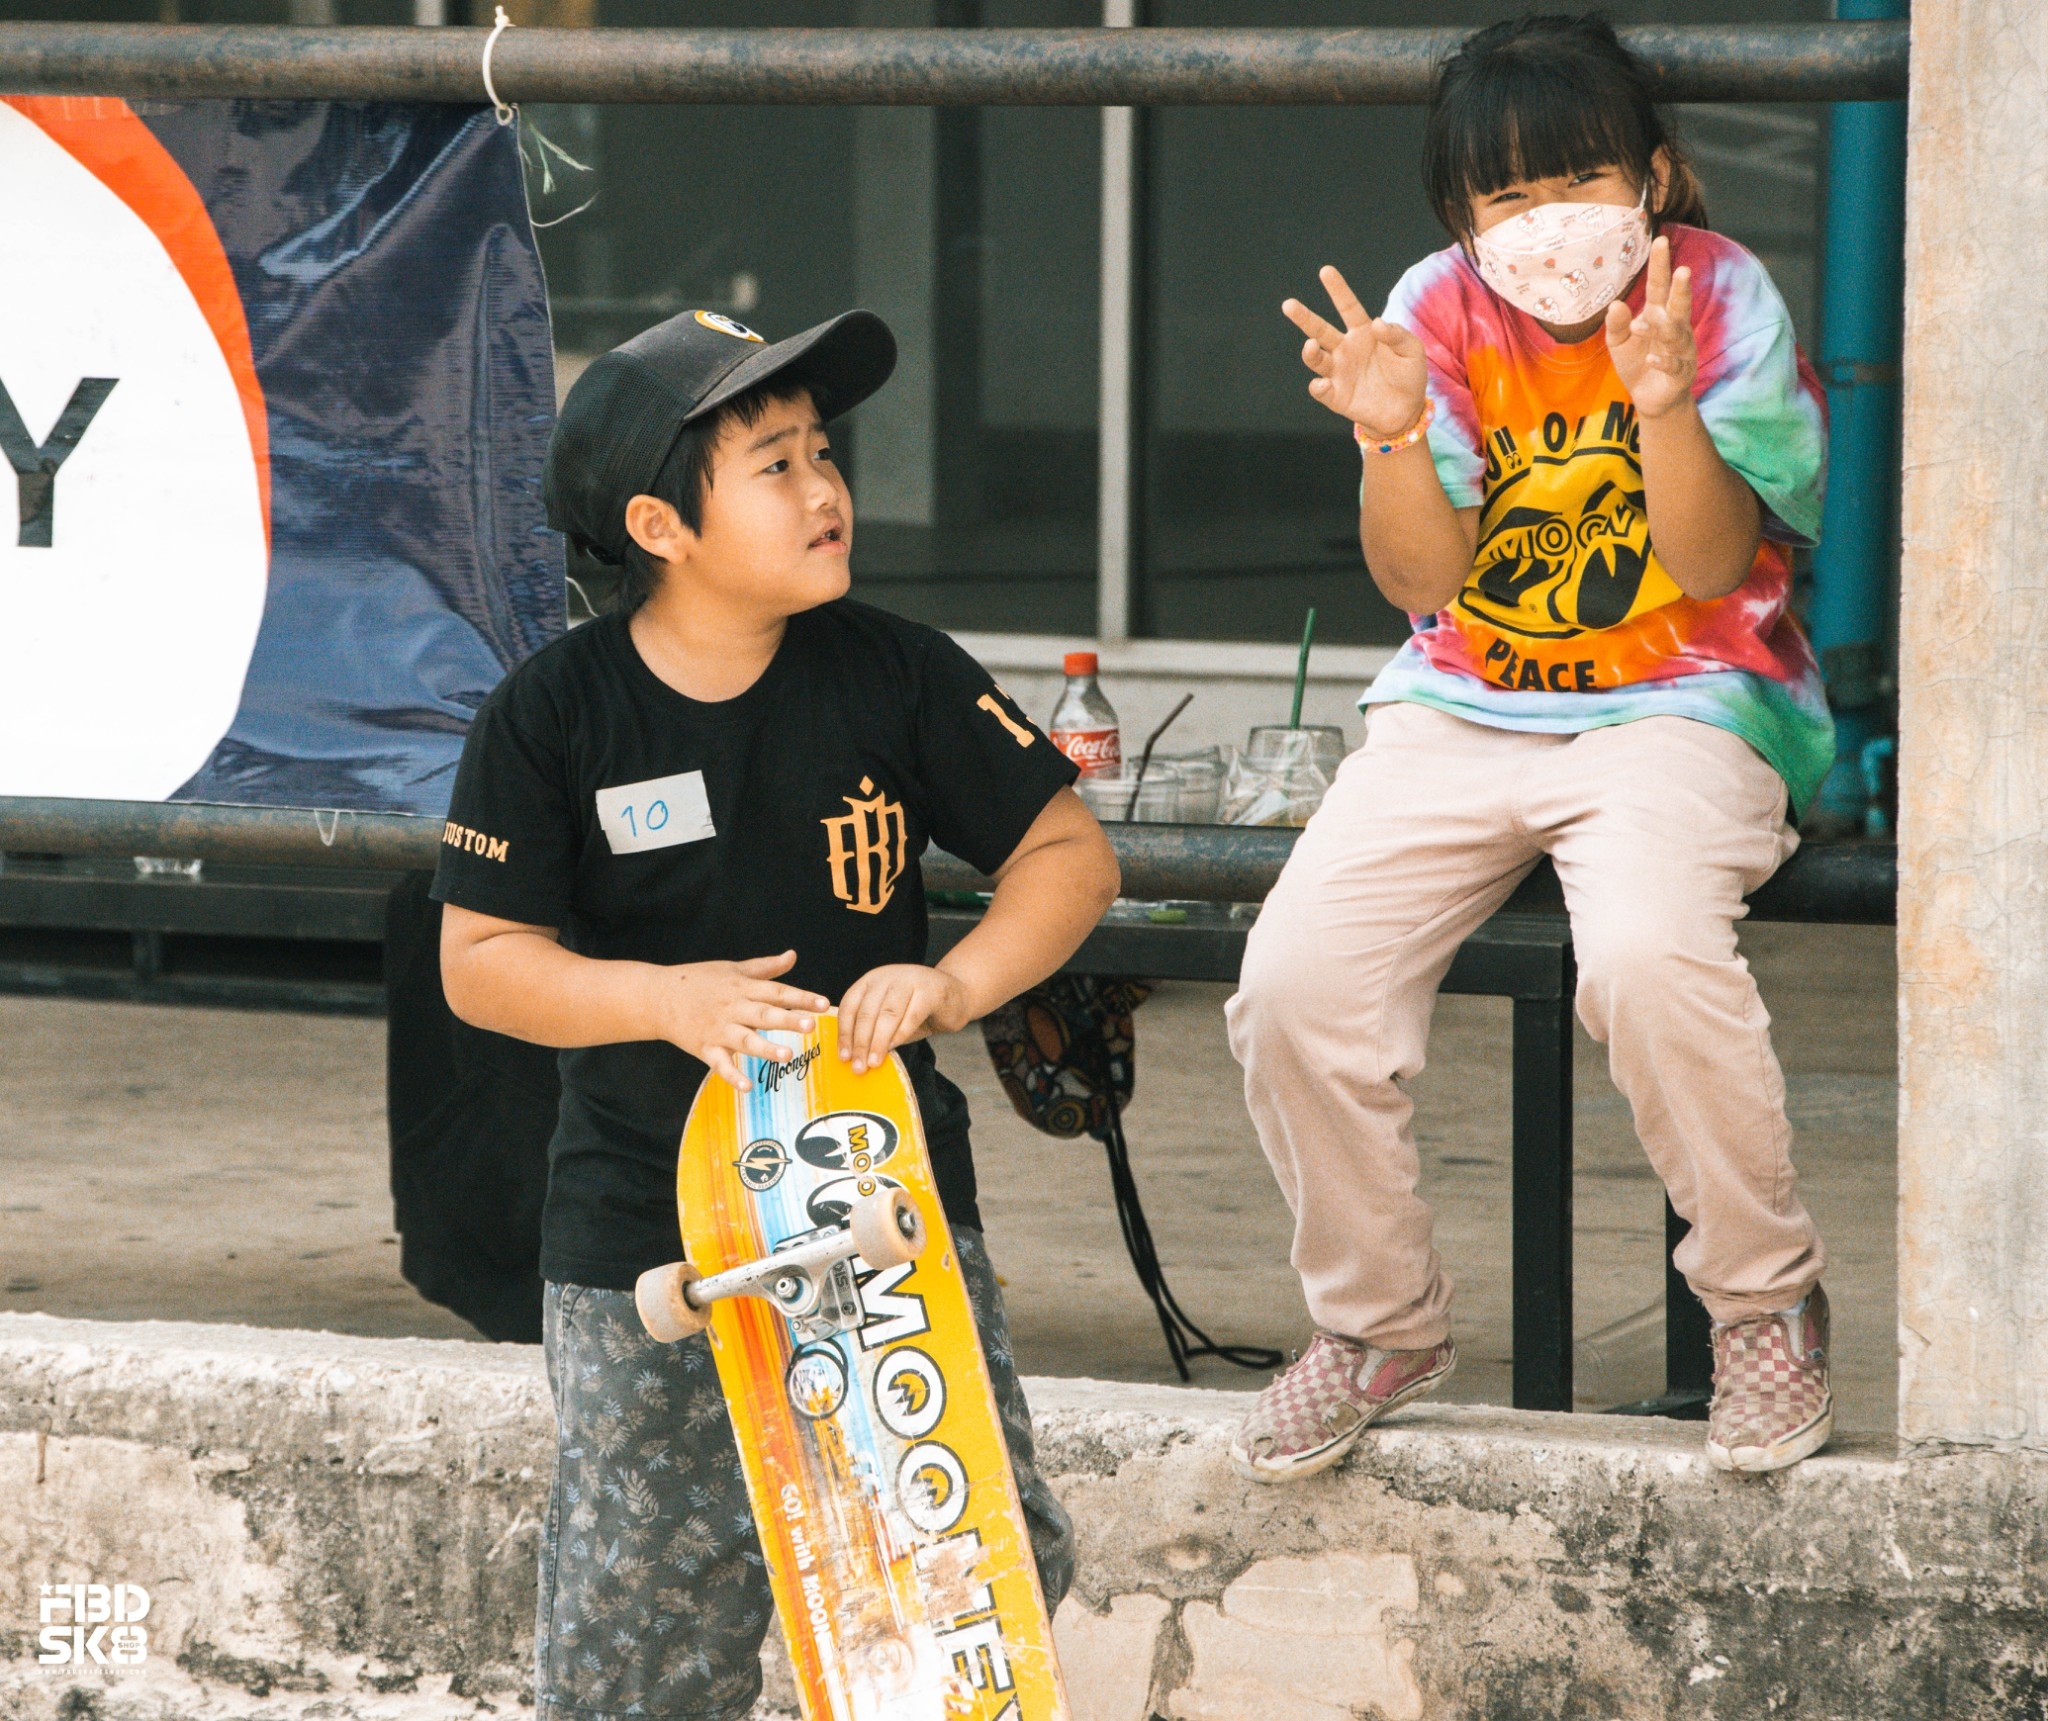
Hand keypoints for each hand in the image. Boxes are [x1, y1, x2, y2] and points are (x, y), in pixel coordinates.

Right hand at [654, 950, 827, 1090]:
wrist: (658, 997)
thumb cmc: (700, 980)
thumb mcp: (734, 969)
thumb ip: (766, 967)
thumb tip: (793, 955)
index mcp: (743, 988)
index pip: (778, 992)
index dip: (802, 997)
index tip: (824, 1004)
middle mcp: (733, 1008)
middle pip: (764, 1014)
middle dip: (787, 1020)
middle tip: (810, 1026)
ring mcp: (718, 1030)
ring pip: (745, 1040)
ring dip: (765, 1048)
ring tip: (786, 1055)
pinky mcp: (704, 1048)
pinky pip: (720, 1064)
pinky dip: (732, 1076)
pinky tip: (747, 1087)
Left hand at [837, 964, 971, 1074]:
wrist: (956, 996)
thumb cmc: (918, 1009)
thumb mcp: (890, 1017)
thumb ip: (874, 1030)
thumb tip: (856, 1057)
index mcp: (871, 982)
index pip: (850, 1006)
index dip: (844, 1033)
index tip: (843, 1057)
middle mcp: (886, 977)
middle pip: (867, 1012)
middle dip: (860, 1042)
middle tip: (858, 1067)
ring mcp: (908, 981)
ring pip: (887, 1014)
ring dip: (878, 1042)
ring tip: (874, 1063)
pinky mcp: (929, 991)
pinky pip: (911, 1016)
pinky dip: (900, 1035)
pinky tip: (893, 1049)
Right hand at [1282, 264, 1429, 438]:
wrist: (1405, 411)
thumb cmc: (1408, 375)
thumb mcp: (1412, 350)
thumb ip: (1397, 335)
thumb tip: (1377, 323)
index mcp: (1363, 332)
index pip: (1348, 307)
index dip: (1337, 290)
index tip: (1325, 271)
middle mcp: (1345, 349)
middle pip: (1320, 330)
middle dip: (1304, 317)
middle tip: (1288, 304)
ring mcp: (1338, 372)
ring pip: (1315, 358)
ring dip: (1309, 352)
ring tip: (1310, 346)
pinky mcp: (1336, 396)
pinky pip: (1320, 389)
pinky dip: (1318, 386)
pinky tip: (1324, 383)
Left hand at [1605, 236, 1696, 419]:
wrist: (1651, 398)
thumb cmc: (1636, 362)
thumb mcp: (1618, 342)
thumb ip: (1616, 324)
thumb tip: (1615, 304)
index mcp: (1658, 314)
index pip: (1659, 286)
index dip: (1660, 265)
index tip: (1660, 241)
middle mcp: (1674, 327)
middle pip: (1677, 305)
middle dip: (1680, 289)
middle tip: (1682, 270)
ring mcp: (1680, 349)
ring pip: (1676, 334)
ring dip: (1665, 327)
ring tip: (1652, 319)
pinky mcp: (1680, 372)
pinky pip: (1673, 365)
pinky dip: (1663, 361)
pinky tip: (1654, 357)